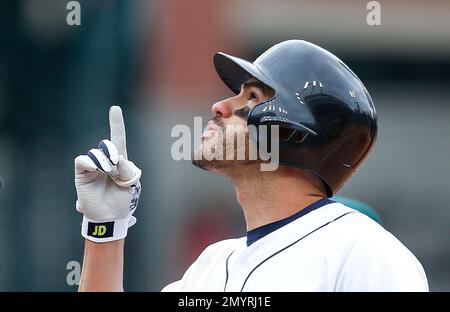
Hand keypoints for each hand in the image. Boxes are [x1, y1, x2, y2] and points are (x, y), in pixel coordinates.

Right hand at [75, 106, 140, 242]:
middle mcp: (106, 160)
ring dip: (104, 160)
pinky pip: (83, 160)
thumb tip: (116, 159)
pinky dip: (91, 162)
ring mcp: (93, 166)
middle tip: (116, 167)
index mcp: (120, 161)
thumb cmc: (123, 201)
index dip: (116, 123)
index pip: (118, 138)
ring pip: (96, 151)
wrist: (110, 217)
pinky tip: (97, 169)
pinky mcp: (82, 173)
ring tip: (107, 172)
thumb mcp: (133, 183)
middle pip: (108, 144)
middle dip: (114, 152)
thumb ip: (128, 169)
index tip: (115, 108)